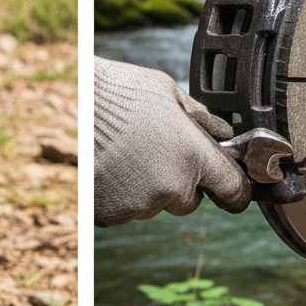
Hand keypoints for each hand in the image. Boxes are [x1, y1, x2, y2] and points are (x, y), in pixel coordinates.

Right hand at [94, 56, 250, 226]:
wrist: (72, 105)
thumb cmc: (121, 91)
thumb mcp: (169, 93)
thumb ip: (200, 119)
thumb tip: (221, 132)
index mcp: (194, 155)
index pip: (233, 190)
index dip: (234, 191)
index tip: (231, 191)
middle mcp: (171, 185)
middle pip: (189, 201)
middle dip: (181, 183)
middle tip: (158, 154)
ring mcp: (139, 203)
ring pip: (154, 205)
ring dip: (148, 188)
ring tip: (127, 155)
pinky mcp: (111, 213)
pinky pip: (125, 210)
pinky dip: (120, 195)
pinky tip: (111, 168)